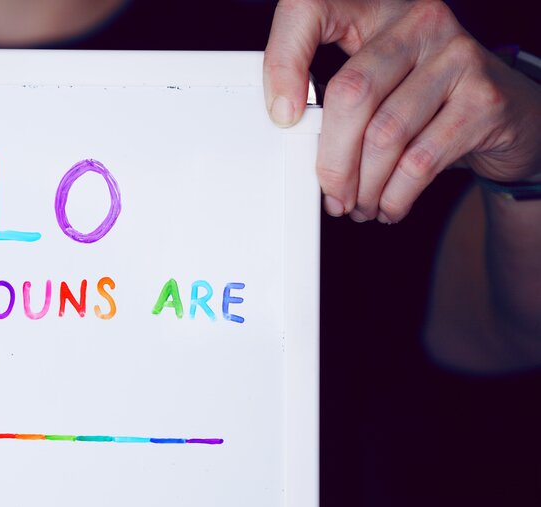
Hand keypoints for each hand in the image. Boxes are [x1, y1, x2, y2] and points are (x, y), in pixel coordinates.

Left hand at [263, 0, 540, 222]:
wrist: (508, 116)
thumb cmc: (427, 101)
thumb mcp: (377, 83)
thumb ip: (336, 97)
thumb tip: (290, 135)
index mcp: (377, 9)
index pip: (312, 8)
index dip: (284, 59)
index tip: (281, 114)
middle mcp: (419, 22)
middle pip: (351, 91)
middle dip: (332, 158)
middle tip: (330, 192)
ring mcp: (457, 57)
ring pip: (384, 134)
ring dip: (364, 186)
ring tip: (358, 205)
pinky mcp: (484, 99)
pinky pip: (420, 160)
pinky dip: (395, 195)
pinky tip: (388, 205)